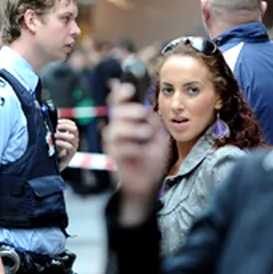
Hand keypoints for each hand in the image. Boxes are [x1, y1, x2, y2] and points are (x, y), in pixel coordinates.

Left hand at [54, 118, 79, 169]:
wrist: (52, 166)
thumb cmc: (52, 151)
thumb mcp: (53, 140)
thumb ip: (54, 132)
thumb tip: (49, 123)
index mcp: (71, 135)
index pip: (73, 125)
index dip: (66, 121)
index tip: (57, 121)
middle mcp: (74, 140)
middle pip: (74, 129)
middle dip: (65, 126)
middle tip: (56, 127)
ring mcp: (74, 147)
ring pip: (72, 137)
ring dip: (62, 134)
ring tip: (54, 135)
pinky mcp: (71, 154)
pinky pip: (70, 147)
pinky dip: (62, 143)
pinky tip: (56, 142)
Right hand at [103, 82, 170, 223]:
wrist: (147, 184)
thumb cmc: (151, 159)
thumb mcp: (158, 136)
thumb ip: (152, 122)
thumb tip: (147, 111)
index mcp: (128, 123)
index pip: (119, 104)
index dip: (120, 94)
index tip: (127, 89)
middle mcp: (118, 131)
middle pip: (116, 113)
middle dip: (130, 111)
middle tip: (142, 114)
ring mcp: (113, 144)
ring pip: (115, 129)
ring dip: (133, 129)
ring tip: (146, 135)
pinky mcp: (114, 157)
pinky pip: (119, 147)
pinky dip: (133, 148)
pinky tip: (140, 152)